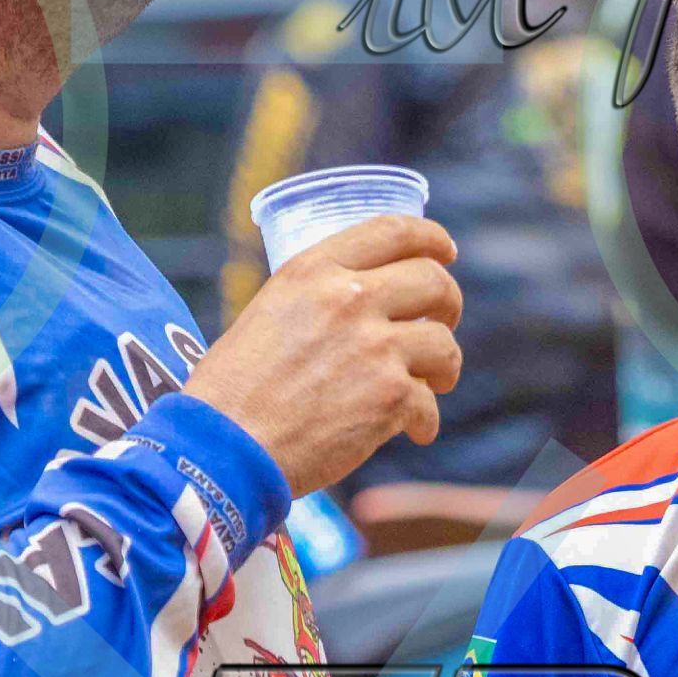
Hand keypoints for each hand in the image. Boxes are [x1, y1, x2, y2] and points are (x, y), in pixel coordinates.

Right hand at [191, 215, 462, 495]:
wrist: (228, 446)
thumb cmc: (237, 389)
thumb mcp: (269, 313)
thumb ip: (317, 300)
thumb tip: (364, 303)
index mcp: (314, 271)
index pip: (392, 230)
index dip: (430, 238)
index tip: (445, 251)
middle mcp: (349, 299)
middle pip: (434, 280)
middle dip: (449, 304)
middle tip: (441, 325)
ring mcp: (374, 347)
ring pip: (444, 345)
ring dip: (444, 368)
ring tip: (431, 384)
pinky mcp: (391, 396)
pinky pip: (430, 404)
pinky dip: (424, 423)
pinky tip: (410, 431)